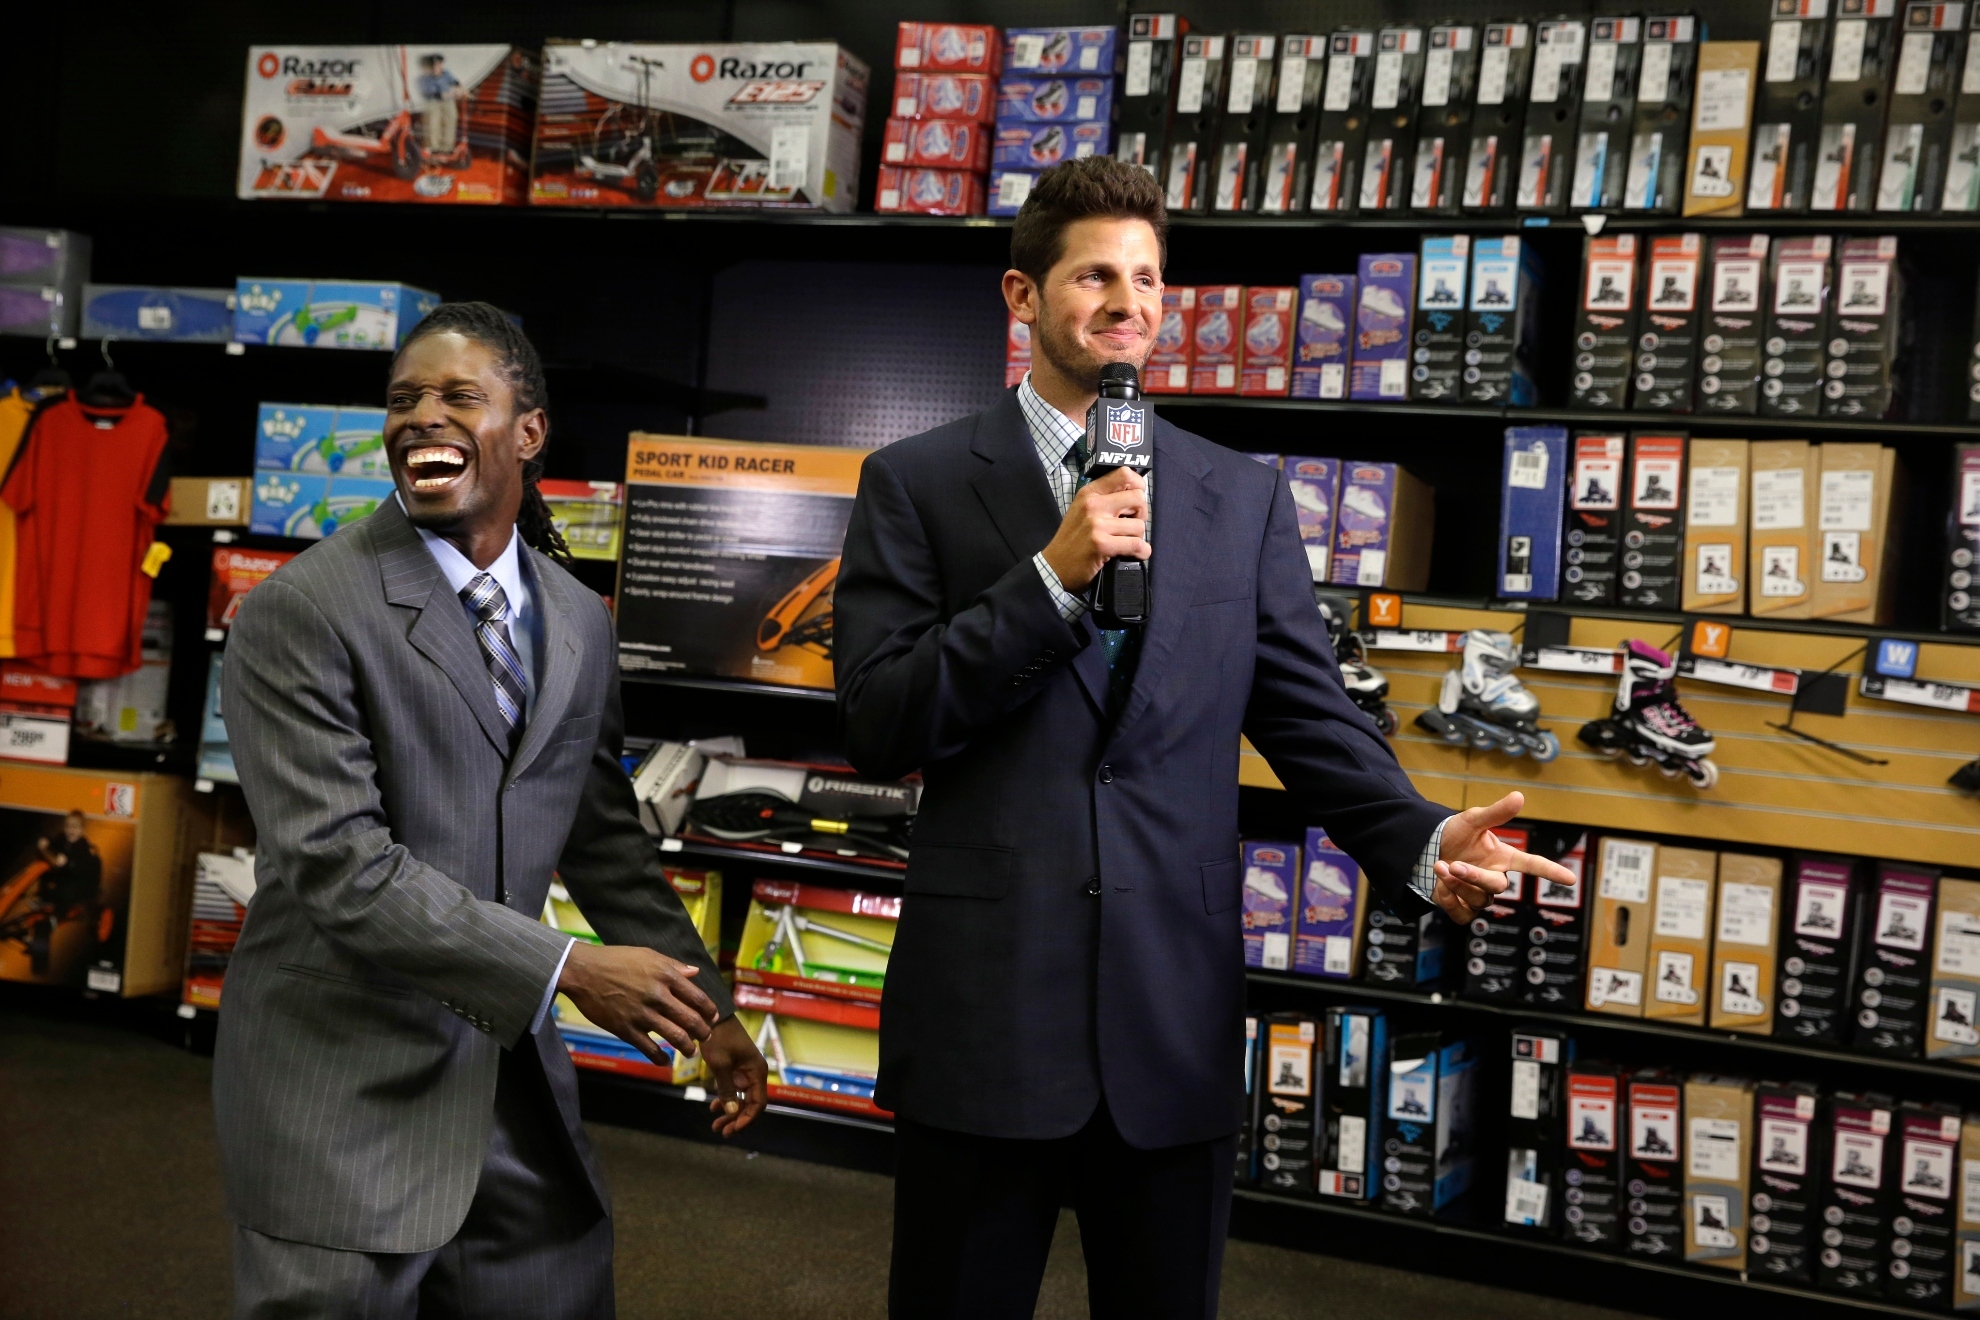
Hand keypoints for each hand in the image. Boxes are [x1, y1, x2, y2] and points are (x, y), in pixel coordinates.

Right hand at [556, 942, 716, 1064]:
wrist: (583, 971)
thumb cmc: (615, 959)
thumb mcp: (647, 954)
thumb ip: (673, 965)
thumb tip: (695, 973)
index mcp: (666, 975)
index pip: (698, 998)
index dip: (710, 1011)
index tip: (713, 1018)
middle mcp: (657, 995)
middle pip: (691, 1020)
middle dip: (704, 1032)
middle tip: (706, 1037)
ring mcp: (642, 1014)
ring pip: (675, 1036)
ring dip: (688, 1048)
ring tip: (691, 1051)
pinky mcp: (626, 1029)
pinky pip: (649, 1049)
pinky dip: (661, 1059)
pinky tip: (665, 1061)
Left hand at [701, 1015, 768, 1136]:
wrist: (712, 1016)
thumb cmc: (718, 1037)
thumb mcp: (721, 1065)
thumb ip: (727, 1089)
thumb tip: (732, 1113)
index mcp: (757, 1071)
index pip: (759, 1103)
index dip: (747, 1119)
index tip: (733, 1129)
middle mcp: (754, 1073)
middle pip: (750, 1104)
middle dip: (736, 1119)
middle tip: (721, 1131)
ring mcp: (745, 1071)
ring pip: (741, 1099)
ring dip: (730, 1112)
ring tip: (715, 1124)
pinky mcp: (735, 1069)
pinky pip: (734, 1090)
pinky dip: (726, 1100)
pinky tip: (714, 1107)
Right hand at [1040, 466, 1149, 593]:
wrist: (1054, 566)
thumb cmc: (1071, 539)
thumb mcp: (1081, 510)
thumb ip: (1104, 499)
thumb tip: (1135, 495)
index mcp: (1089, 493)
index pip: (1124, 474)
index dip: (1139, 485)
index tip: (1137, 499)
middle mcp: (1093, 504)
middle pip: (1138, 498)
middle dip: (1141, 514)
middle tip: (1131, 525)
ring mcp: (1097, 525)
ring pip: (1139, 525)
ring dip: (1138, 537)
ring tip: (1125, 542)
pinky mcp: (1102, 545)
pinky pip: (1136, 544)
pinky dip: (1141, 552)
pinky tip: (1134, 554)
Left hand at [1431, 791, 1577, 924]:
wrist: (1426, 849)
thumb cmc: (1454, 834)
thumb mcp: (1472, 820)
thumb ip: (1495, 812)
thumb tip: (1519, 796)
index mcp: (1503, 857)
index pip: (1533, 865)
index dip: (1551, 871)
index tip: (1571, 879)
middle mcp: (1494, 878)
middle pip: (1498, 887)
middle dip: (1475, 876)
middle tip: (1453, 864)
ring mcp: (1479, 895)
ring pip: (1479, 900)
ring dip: (1457, 885)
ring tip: (1439, 866)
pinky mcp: (1463, 908)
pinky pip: (1463, 915)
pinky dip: (1450, 902)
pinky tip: (1440, 887)